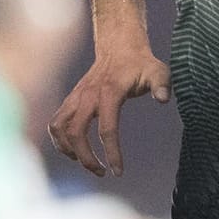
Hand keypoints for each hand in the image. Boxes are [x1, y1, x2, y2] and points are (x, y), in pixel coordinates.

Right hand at [47, 42, 169, 176]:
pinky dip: (59, 139)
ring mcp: (76, 96)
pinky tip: (72, 150)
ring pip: (60, 127)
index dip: (112, 152)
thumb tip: (163, 99)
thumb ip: (161, 85)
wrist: (118, 45)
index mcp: (109, 91)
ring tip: (84, 162)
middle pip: (76, 132)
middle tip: (101, 172)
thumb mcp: (157, 71)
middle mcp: (88, 95)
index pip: (107, 128)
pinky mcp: (71, 99)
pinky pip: (56, 121)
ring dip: (68, 149)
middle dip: (86, 158)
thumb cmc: (140, 62)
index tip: (118, 172)